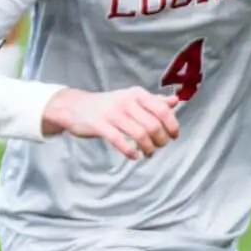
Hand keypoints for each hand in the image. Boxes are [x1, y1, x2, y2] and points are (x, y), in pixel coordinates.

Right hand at [44, 85, 179, 159]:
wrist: (74, 107)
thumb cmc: (107, 105)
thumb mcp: (131, 98)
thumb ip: (154, 101)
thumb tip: (176, 101)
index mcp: (137, 94)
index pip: (162, 110)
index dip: (172, 125)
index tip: (174, 136)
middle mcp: (126, 101)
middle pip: (153, 125)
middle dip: (160, 140)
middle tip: (159, 146)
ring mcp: (112, 113)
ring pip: (139, 134)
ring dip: (148, 148)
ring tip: (148, 153)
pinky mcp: (99, 125)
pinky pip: (119, 140)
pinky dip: (130, 151)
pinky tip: (134, 156)